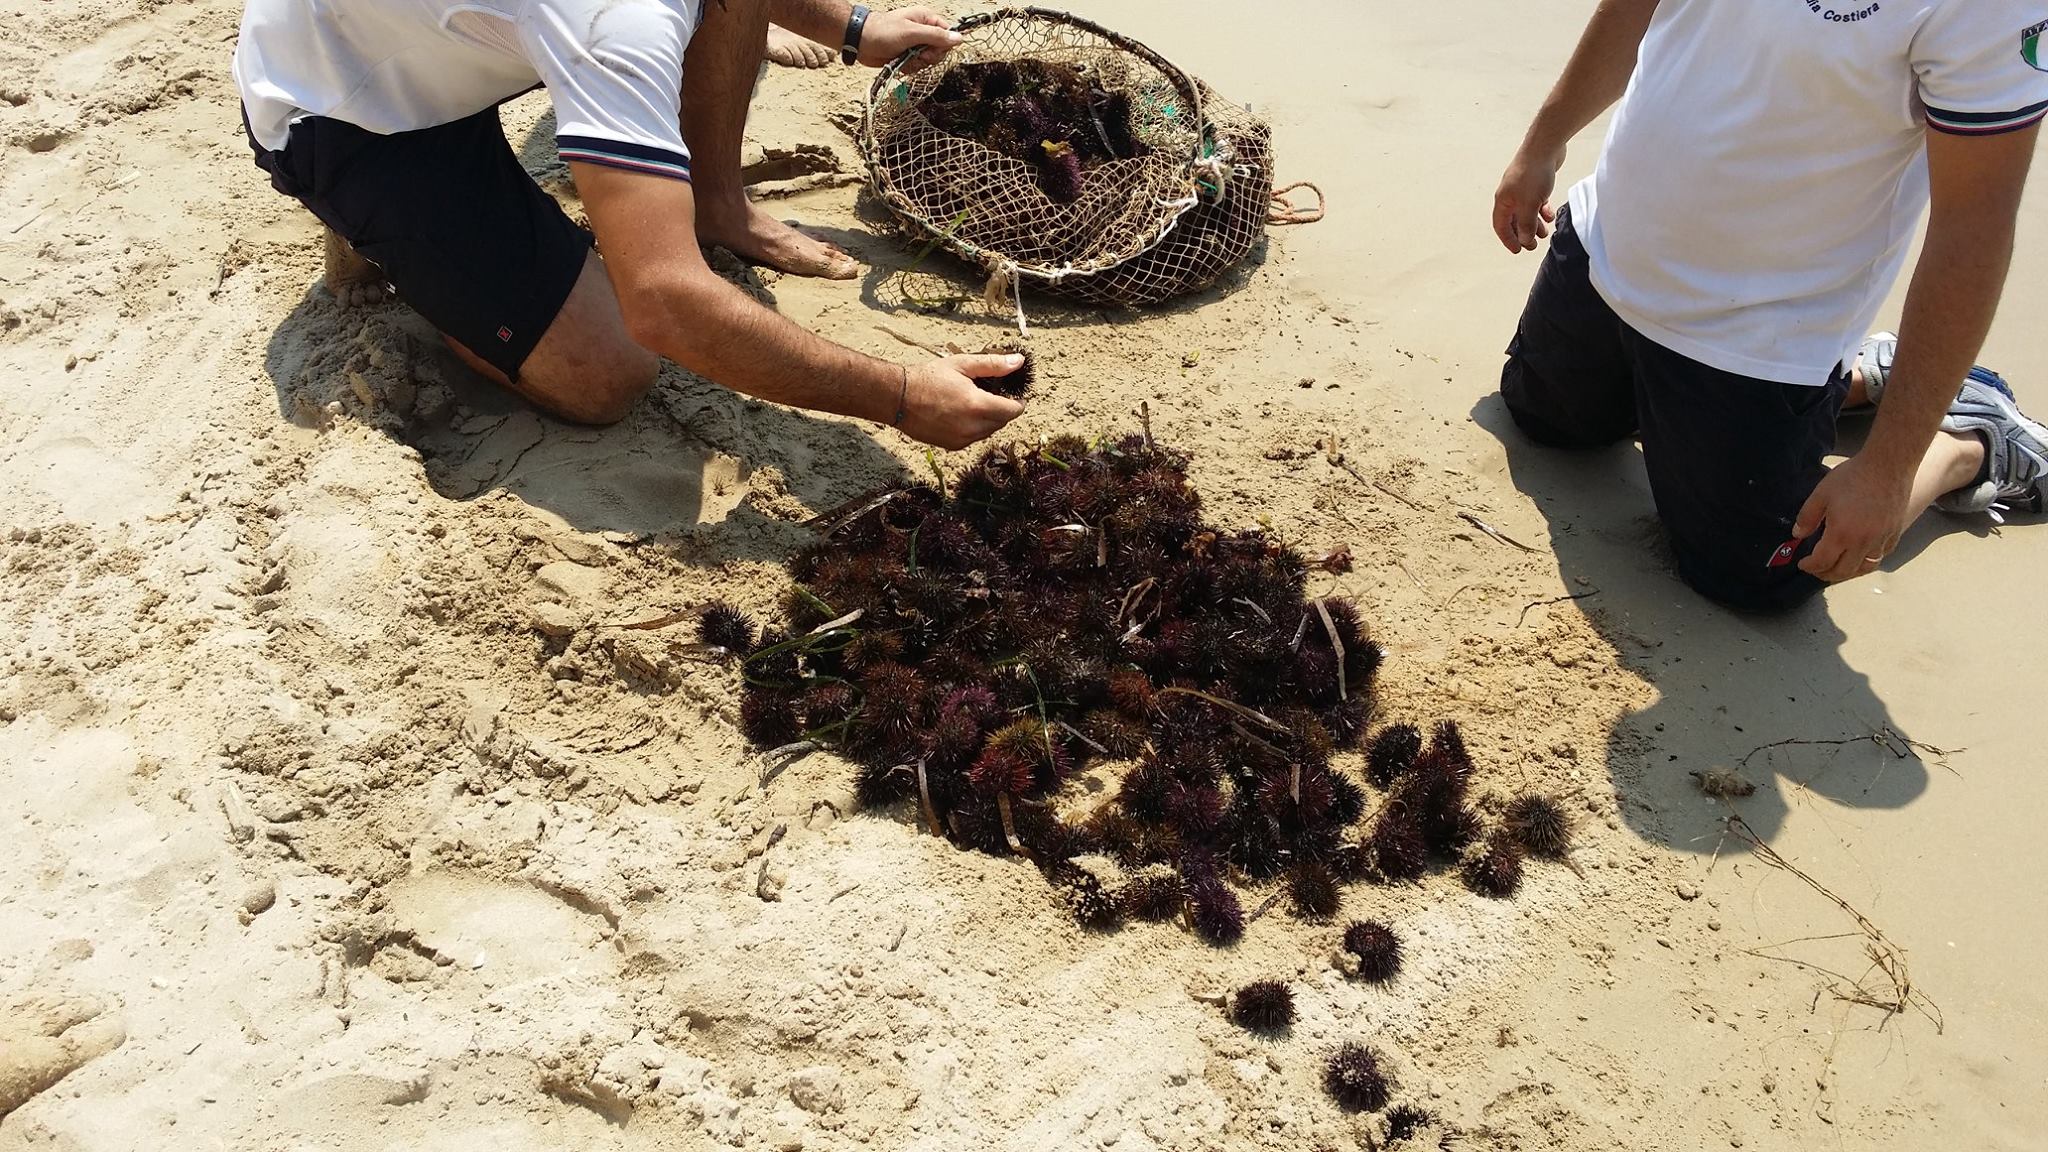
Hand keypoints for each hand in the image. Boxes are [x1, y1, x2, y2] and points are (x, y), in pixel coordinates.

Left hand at [859, 7, 961, 72]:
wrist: (860, 42)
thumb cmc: (883, 32)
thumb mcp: (912, 33)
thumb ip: (936, 36)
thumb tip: (959, 38)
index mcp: (926, 19)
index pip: (947, 34)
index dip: (942, 45)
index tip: (930, 50)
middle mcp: (922, 31)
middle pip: (939, 50)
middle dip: (929, 57)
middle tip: (917, 55)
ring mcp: (914, 44)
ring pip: (928, 61)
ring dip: (918, 64)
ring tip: (905, 58)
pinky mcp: (907, 56)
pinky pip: (917, 67)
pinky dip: (910, 68)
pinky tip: (900, 63)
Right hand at [896, 353, 1025, 448]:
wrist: (899, 398)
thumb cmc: (928, 378)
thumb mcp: (963, 364)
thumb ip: (993, 364)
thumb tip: (1018, 362)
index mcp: (978, 406)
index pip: (1013, 411)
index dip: (1018, 403)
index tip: (1016, 395)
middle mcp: (972, 427)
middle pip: (1002, 422)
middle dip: (1002, 409)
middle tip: (992, 394)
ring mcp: (962, 439)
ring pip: (988, 431)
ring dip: (989, 419)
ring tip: (975, 402)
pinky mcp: (952, 446)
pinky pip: (973, 438)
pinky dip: (974, 427)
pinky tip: (961, 413)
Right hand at [1492, 145, 1563, 252]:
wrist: (1545, 147)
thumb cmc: (1533, 174)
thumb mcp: (1529, 204)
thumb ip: (1526, 224)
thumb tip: (1525, 239)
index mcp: (1503, 201)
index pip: (1501, 225)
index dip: (1508, 239)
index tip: (1518, 250)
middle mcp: (1510, 195)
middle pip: (1513, 220)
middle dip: (1523, 233)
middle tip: (1533, 245)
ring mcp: (1522, 188)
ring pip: (1526, 211)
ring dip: (1534, 223)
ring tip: (1544, 232)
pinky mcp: (1534, 182)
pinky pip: (1536, 201)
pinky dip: (1542, 210)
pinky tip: (1550, 213)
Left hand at [1791, 452, 1917, 582]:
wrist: (1889, 465)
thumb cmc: (1853, 476)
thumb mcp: (1821, 494)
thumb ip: (1807, 517)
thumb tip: (1797, 535)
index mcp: (1842, 534)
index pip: (1823, 562)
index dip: (1810, 567)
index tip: (1802, 564)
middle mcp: (1863, 543)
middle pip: (1844, 571)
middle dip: (1826, 574)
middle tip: (1817, 570)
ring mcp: (1882, 540)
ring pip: (1865, 568)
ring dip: (1849, 572)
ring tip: (1837, 568)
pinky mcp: (1895, 534)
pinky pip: (1881, 557)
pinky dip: (1868, 562)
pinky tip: (1861, 557)